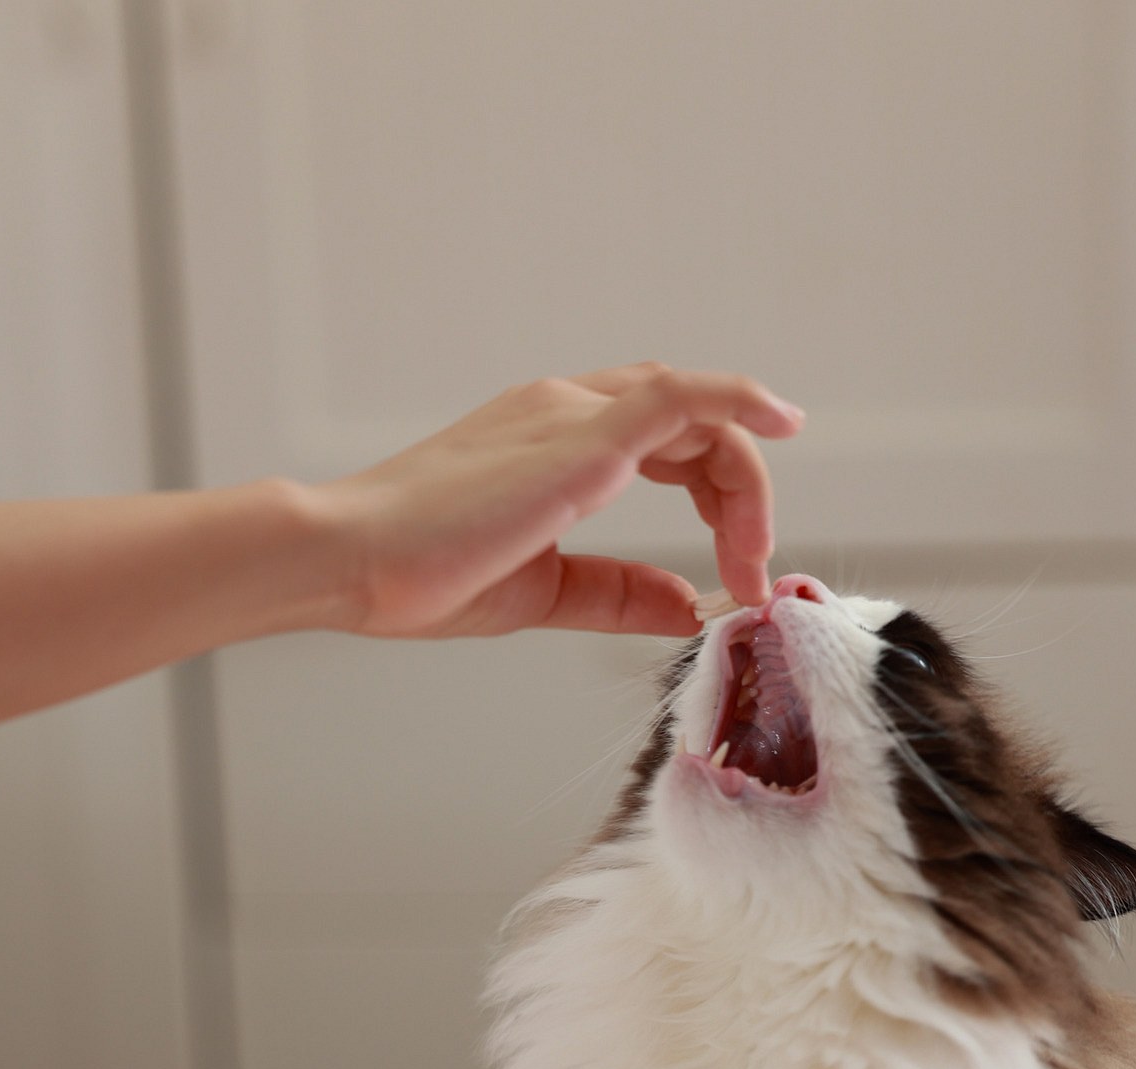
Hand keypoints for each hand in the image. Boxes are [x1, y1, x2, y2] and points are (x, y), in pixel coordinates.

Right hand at [315, 364, 803, 639]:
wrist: (352, 561)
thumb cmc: (418, 575)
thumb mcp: (543, 590)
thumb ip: (616, 591)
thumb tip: (684, 606)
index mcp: (549, 441)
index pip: (661, 438)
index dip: (715, 495)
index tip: (732, 568)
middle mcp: (563, 411)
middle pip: (691, 424)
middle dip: (740, 499)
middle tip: (751, 575)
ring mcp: (572, 415)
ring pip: (699, 413)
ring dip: (745, 484)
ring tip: (753, 559)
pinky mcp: (582, 434)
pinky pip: (685, 396)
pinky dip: (741, 400)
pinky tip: (783, 425)